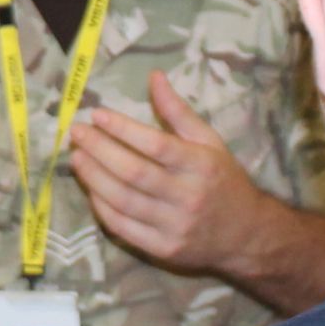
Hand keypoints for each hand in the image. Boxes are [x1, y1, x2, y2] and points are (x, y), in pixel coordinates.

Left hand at [70, 73, 324, 309]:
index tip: (97, 115)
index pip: (156, 145)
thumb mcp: (209, 141)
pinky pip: (123, 228)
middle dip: (99, 151)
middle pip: (134, 173)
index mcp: (201, 165)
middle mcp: (188, 196)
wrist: (247, 235)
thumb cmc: (224, 180)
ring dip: (94, 178)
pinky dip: (102, 208)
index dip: (123, 129)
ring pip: (123, 201)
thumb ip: (178, 111)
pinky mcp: (163, 249)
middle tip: (76, 134)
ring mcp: (174, 226)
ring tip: (76, 158)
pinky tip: (91, 189)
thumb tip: (154, 76)